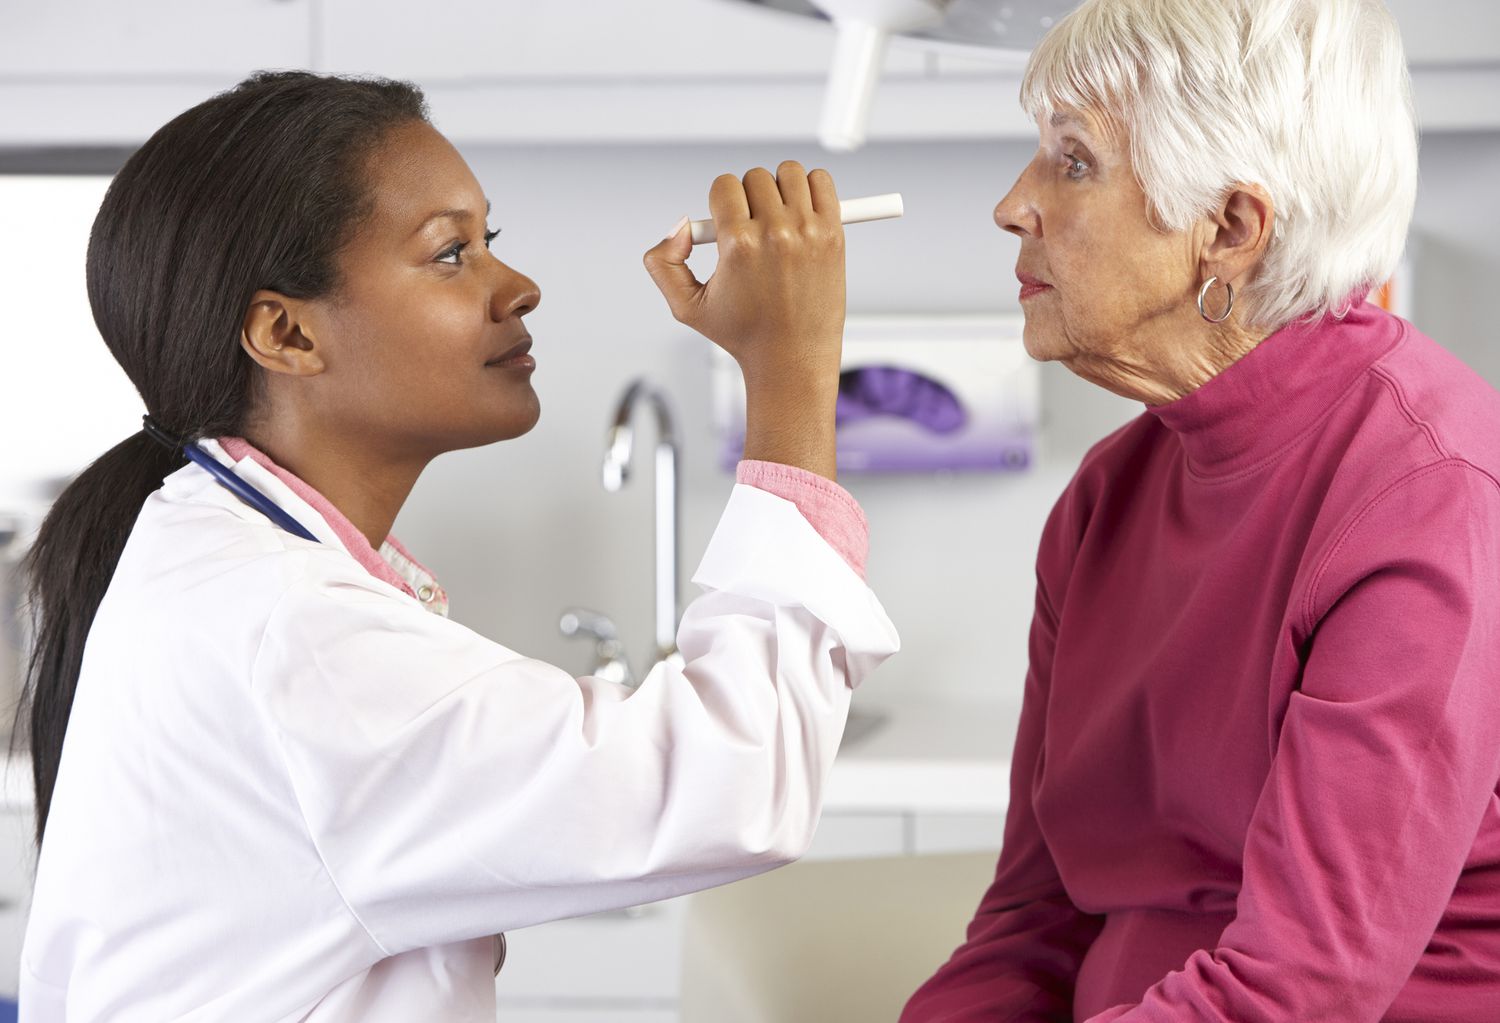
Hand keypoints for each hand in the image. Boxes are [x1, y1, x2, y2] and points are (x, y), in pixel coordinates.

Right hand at [643, 161, 845, 478]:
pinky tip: (801, 211)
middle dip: (749, 198)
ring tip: (777, 218)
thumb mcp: (686, 307)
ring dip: (779, 188)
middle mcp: (775, 233)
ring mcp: (808, 231)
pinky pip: (821, 181)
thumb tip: (682, 226)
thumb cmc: (743, 335)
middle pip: (755, 177)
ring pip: (789, 172)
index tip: (728, 223)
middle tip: (753, 227)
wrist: (792, 358)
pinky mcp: (834, 234)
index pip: (724, 185)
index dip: (721, 202)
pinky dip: (811, 187)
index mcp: (738, 245)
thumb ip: (663, 262)